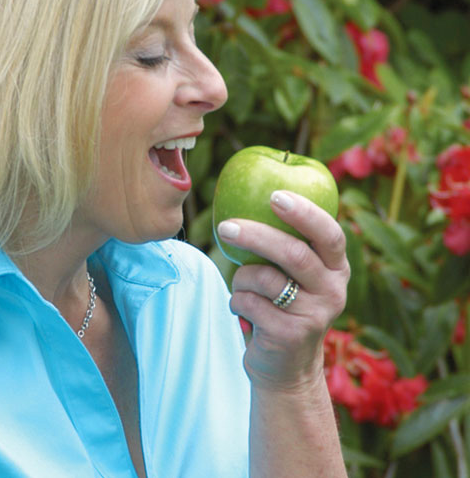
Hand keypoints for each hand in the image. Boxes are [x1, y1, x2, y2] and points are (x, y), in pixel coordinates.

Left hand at [219, 190, 349, 391]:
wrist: (286, 368)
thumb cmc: (282, 306)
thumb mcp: (294, 276)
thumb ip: (284, 245)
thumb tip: (245, 199)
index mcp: (336, 268)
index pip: (329, 234)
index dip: (304, 213)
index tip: (275, 195)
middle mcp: (333, 290)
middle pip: (293, 253)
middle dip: (255, 235)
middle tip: (226, 227)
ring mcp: (314, 315)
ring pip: (264, 278)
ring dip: (241, 279)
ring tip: (243, 289)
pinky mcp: (290, 335)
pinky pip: (249, 302)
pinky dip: (236, 301)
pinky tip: (244, 312)